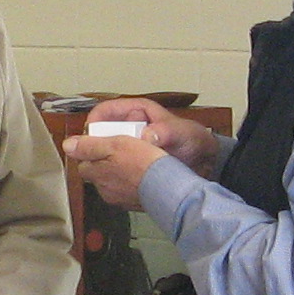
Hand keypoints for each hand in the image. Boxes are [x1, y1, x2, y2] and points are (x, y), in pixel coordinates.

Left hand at [63, 131, 168, 208]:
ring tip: (132, 162)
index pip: (83, 164)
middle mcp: (104, 190)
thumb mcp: (114, 145)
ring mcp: (119, 199)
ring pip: (111, 183)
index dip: (91, 152)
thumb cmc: (142, 163)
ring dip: (117, 174)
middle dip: (103, 164)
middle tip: (119, 151)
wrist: (167, 186)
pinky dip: (130, 184)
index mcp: (96, 174)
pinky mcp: (134, 204)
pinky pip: (127, 191)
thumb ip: (89, 146)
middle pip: (97, 174)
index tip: (102, 144)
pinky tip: (141, 176)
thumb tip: (67, 145)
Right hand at [87, 97, 221, 174]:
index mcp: (136, 113)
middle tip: (94, 158)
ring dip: (101, 163)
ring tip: (106, 173)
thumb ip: (165, 131)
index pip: (105, 111)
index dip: (95, 121)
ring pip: (103, 154)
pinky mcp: (128, 165)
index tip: (90, 135)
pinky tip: (117, 183)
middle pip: (98, 134)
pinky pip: (112, 169)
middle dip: (93, 146)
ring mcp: (127, 148)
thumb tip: (147, 136)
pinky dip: (111, 176)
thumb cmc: (192, 140)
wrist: (203, 163)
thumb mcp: (181, 132)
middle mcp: (127, 129)